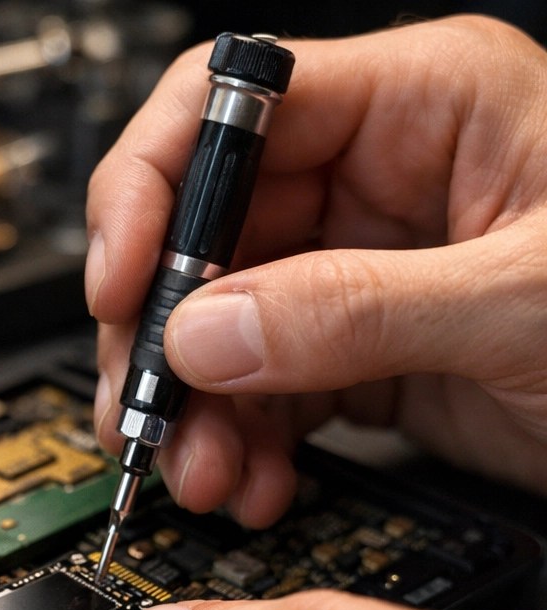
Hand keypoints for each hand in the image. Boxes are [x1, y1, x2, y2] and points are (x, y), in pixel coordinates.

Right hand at [87, 16, 546, 526]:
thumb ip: (355, 309)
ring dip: (196, 410)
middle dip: (165, 335)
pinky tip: (248, 481)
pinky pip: (263, 392)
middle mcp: (371, 187)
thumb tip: (209, 332)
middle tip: (147, 413)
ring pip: (222, 331)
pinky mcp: (358, 356)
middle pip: (206, 238)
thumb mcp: (523, 300)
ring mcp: (356, 277)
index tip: (122, 283)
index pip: (229, 109)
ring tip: (201, 472)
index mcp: (416, 109)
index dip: (154, 189)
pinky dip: (241, 443)